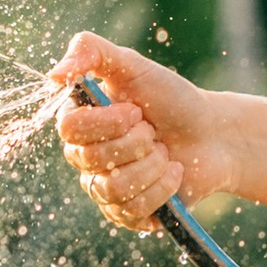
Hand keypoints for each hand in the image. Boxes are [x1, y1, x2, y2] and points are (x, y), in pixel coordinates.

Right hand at [54, 32, 244, 231]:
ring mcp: (104, 189)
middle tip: (154, 131)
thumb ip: (91, 52)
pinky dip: (162, 189)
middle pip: (92, 159)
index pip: (69, 128)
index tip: (136, 110)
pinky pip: (132, 211)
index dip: (107, 122)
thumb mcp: (134, 66)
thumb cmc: (171, 99)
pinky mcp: (126, 214)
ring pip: (113, 188)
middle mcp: (84, 158)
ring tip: (166, 153)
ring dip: (152, 166)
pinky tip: (174, 173)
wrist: (212, 135)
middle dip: (136, 142)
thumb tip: (54, 76)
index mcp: (80, 122)